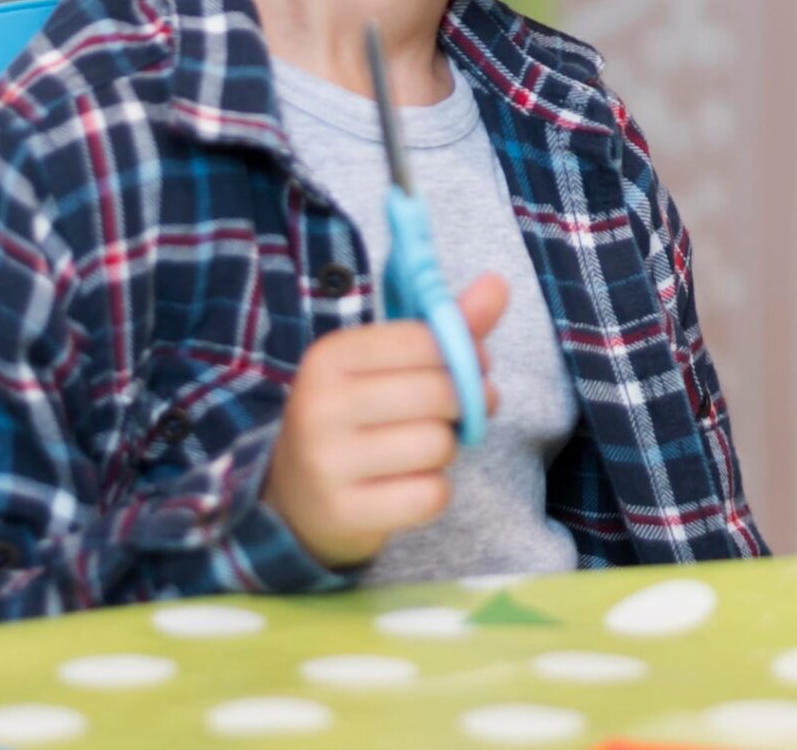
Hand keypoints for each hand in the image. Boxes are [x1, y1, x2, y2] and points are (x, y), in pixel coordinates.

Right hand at [264, 274, 506, 569]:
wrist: (296, 500)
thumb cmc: (359, 418)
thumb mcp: (389, 366)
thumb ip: (446, 327)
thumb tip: (499, 283)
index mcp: (330, 356)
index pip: (426, 341)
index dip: (467, 354)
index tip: (473, 368)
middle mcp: (320, 405)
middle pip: (439, 393)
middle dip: (463, 405)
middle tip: (456, 414)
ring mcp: (326, 463)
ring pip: (438, 445)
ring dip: (445, 451)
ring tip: (421, 452)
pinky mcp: (343, 513)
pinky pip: (429, 496)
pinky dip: (433, 492)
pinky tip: (407, 487)